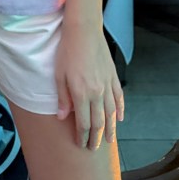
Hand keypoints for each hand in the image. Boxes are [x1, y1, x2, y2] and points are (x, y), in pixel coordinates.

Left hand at [55, 22, 123, 149]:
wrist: (83, 30)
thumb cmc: (68, 50)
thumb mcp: (59, 75)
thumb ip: (63, 98)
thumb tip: (63, 118)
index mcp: (82, 93)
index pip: (84, 123)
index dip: (83, 136)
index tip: (81, 145)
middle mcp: (97, 92)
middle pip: (99, 122)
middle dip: (96, 138)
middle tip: (94, 149)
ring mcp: (107, 85)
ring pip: (111, 113)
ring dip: (110, 129)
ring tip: (109, 140)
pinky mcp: (113, 76)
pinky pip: (119, 98)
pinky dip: (120, 110)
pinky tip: (119, 118)